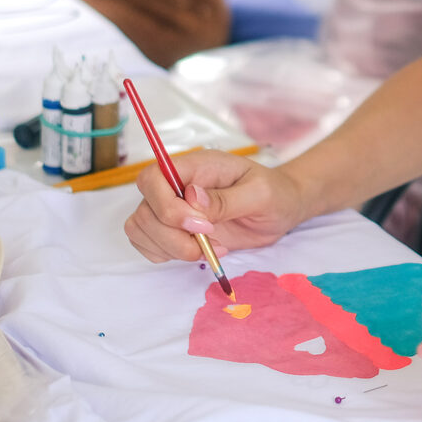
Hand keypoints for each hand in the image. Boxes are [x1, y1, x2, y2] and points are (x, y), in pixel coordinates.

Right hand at [123, 149, 307, 261]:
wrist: (281, 209)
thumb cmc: (274, 194)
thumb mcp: (260, 194)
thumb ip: (226, 198)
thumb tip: (191, 197)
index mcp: (196, 167)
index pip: (153, 177)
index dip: (166, 206)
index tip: (201, 225)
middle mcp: (178, 185)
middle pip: (144, 209)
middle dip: (171, 236)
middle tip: (208, 243)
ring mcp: (173, 208)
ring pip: (141, 228)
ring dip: (170, 248)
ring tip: (207, 249)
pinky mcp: (174, 230)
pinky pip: (148, 243)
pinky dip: (167, 254)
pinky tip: (199, 252)